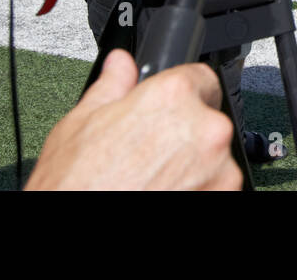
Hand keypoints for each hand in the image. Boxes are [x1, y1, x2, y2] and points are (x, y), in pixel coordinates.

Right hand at [26, 49, 241, 189]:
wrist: (74, 232)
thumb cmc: (76, 185)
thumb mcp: (81, 124)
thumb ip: (112, 86)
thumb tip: (121, 64)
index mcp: (172, 97)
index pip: (200, 76)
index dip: (183, 92)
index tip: (172, 107)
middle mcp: (204, 128)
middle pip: (207, 118)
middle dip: (184, 132)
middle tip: (150, 152)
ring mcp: (219, 168)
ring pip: (214, 156)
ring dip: (192, 164)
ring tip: (152, 178)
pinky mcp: (222, 195)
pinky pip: (216, 185)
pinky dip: (197, 189)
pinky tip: (163, 192)